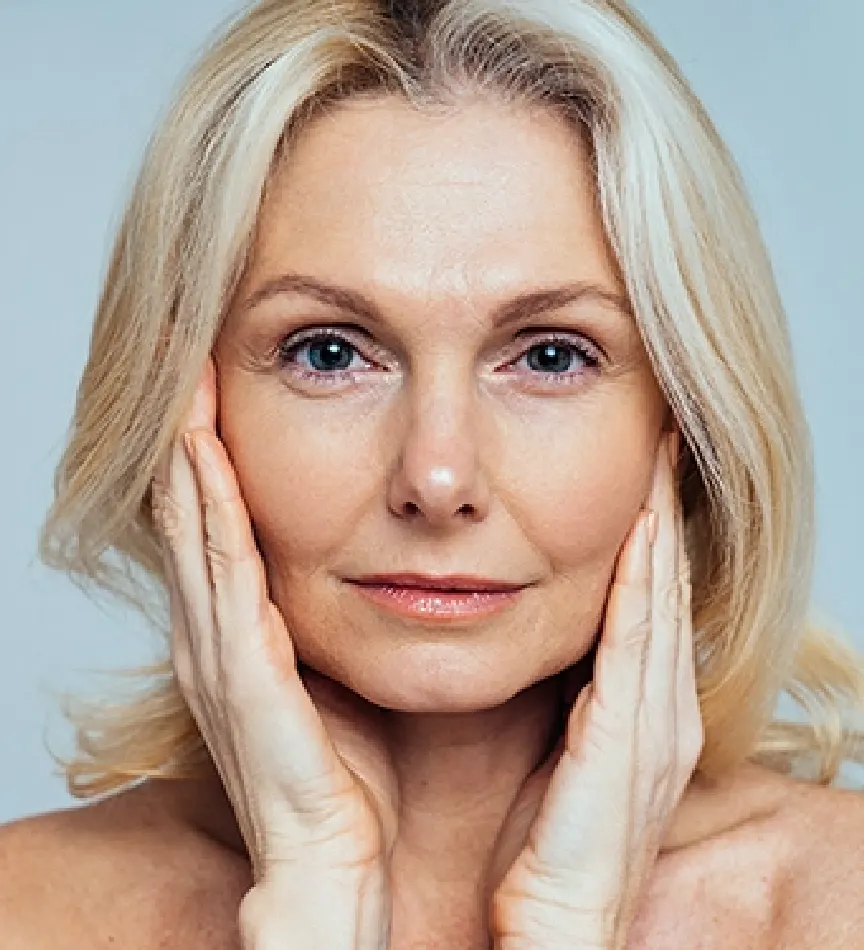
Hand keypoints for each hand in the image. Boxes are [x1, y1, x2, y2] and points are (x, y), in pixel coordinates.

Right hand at [150, 358, 396, 945]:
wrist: (333, 864)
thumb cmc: (349, 776)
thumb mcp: (342, 679)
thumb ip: (341, 623)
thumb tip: (390, 563)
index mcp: (245, 636)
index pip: (224, 525)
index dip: (215, 457)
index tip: (222, 388)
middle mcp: (217, 634)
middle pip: (196, 512)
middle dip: (192, 436)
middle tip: (190, 358)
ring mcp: (219, 650)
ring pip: (197, 527)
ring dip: (190, 453)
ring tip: (186, 381)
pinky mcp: (239, 671)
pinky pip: (221, 571)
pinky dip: (210, 506)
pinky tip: (203, 453)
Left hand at [485, 431, 702, 948]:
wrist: (554, 927)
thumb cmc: (548, 844)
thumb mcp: (561, 752)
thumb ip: (566, 696)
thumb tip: (542, 642)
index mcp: (642, 711)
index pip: (648, 602)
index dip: (648, 535)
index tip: (640, 471)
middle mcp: (662, 709)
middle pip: (664, 588)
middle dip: (664, 512)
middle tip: (662, 440)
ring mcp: (654, 724)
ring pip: (660, 602)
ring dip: (659, 530)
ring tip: (658, 462)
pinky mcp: (628, 742)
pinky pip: (636, 645)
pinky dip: (642, 584)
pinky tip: (640, 533)